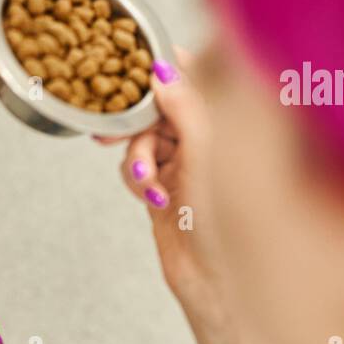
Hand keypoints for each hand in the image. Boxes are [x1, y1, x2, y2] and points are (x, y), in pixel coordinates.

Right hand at [96, 51, 225, 327]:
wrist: (218, 284)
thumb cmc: (231, 226)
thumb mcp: (207, 156)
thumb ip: (186, 109)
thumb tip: (165, 70)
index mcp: (231, 124)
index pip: (198, 78)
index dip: (167, 67)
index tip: (137, 58)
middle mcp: (209, 141)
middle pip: (162, 107)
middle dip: (136, 119)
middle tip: (111, 126)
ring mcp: (186, 165)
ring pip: (144, 139)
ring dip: (137, 157)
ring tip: (147, 179)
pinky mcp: (165, 189)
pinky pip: (137, 168)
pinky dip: (137, 178)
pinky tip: (152, 196)